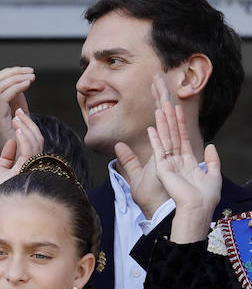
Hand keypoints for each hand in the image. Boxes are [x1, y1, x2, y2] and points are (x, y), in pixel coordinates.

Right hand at [0, 66, 33, 155]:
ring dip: (15, 77)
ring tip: (30, 77)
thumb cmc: (24, 146)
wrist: (19, 167)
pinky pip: (3, 97)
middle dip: (12, 72)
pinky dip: (16, 86)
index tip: (26, 72)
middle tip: (30, 72)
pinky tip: (28, 85)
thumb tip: (22, 83)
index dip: (8, 73)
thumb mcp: (21, 118)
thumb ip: (19, 102)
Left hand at [0, 109, 43, 209]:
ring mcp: (28, 172)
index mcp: (23, 169)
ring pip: (35, 145)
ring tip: (17, 116)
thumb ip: (6, 158)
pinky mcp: (24, 175)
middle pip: (36, 142)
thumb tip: (11, 142)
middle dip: (28, 124)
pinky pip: (29, 153)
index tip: (17, 115)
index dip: (27, 129)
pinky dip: (25, 139)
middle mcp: (29, 170)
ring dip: (27, 128)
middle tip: (18, 110)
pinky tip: (17, 130)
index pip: (31, 145)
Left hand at [113, 75, 178, 218]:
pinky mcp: (169, 160)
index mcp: (161, 149)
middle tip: (157, 77)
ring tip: (160, 85)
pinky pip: (167, 138)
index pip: (158, 122)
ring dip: (163, 104)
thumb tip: (118, 146)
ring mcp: (170, 152)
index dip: (155, 105)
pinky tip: (160, 111)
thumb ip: (128, 160)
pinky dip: (165, 125)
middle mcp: (168, 148)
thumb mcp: (135, 176)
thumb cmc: (152, 197)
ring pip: (168, 122)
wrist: (162, 211)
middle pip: (164, 117)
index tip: (152, 88)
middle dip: (160, 97)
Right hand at [148, 99, 220, 243]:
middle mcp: (176, 161)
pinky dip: (156, 139)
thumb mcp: (214, 176)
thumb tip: (212, 146)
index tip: (178, 110)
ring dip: (163, 124)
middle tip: (167, 103)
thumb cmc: (205, 197)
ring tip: (160, 109)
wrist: (198, 208)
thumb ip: (212, 161)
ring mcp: (168, 164)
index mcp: (187, 163)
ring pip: (166, 140)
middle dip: (170, 119)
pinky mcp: (163, 168)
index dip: (181, 125)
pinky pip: (159, 150)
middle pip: (173, 136)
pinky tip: (152, 128)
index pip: (183, 139)